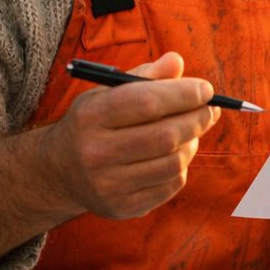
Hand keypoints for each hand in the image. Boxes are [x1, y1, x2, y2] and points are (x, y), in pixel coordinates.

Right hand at [47, 51, 220, 219]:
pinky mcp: (122, 208)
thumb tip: (176, 62)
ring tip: (192, 131)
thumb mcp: (106, 93)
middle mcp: (95, 152)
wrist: (59, 171)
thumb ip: (144, 77)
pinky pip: (169, 186)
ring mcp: (108, 184)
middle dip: (197, 119)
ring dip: (192, 143)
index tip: (206, 90)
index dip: (183, 95)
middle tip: (210, 110)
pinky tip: (175, 155)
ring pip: (172, 163)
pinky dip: (181, 167)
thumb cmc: (93, 123)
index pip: (146, 102)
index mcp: (90, 115)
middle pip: (165, 136)